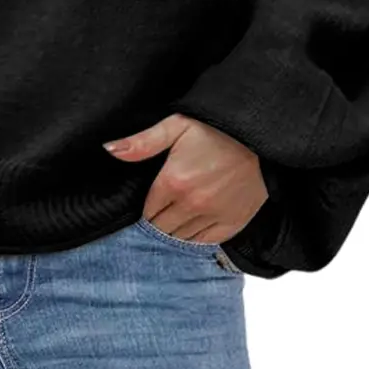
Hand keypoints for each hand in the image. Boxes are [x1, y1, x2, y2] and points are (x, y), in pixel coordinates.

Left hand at [104, 113, 267, 242]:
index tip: (151, 203)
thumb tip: (110, 149)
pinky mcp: (233, 222)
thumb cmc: (214, 129)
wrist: (257, 135)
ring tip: (179, 217)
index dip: (147, 209)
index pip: (148, 213)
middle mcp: (192, 204)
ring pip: (182, 238)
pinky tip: (196, 225)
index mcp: (173, 182)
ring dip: (177, 231)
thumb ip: (141, 142)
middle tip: (164, 210)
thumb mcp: (176, 126)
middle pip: (163, 229)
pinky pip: (206, 242)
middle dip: (159, 222)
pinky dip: (198, 237)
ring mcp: (214, 215)